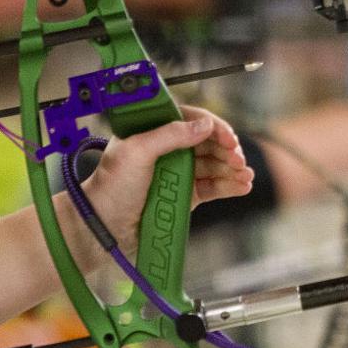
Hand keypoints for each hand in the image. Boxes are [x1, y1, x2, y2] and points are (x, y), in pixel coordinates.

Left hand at [83, 105, 252, 249]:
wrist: (103, 228)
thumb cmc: (109, 189)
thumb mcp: (135, 152)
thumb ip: (169, 135)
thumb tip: (203, 125)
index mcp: (152, 132)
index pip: (190, 120)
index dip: (212, 126)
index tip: (226, 136)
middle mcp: (167, 150)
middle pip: (207, 143)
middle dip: (227, 149)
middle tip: (237, 158)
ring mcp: (178, 173)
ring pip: (214, 165)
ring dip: (233, 168)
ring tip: (245, 175)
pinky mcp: (185, 195)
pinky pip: (213, 186)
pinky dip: (229, 185)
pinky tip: (241, 186)